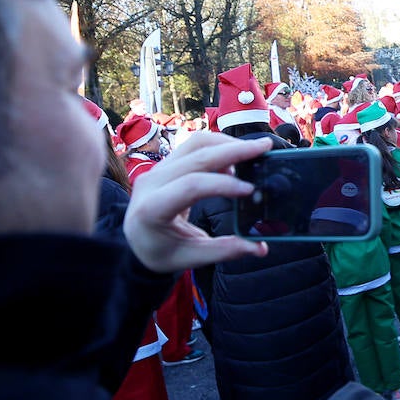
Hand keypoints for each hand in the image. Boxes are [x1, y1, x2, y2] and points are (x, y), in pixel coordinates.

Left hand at [124, 132, 272, 272]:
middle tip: (264, 148)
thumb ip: (224, 251)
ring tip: (253, 150)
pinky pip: (193, 147)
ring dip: (226, 143)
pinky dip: (218, 147)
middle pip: (195, 155)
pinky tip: (237, 159)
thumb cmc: (159, 251)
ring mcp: (157, 169)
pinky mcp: (166, 164)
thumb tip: (260, 248)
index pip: (190, 186)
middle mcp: (151, 182)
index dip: (223, 184)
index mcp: (152, 208)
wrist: (135, 241)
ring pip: (195, 144)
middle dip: (233, 150)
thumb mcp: (189, 257)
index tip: (251, 190)